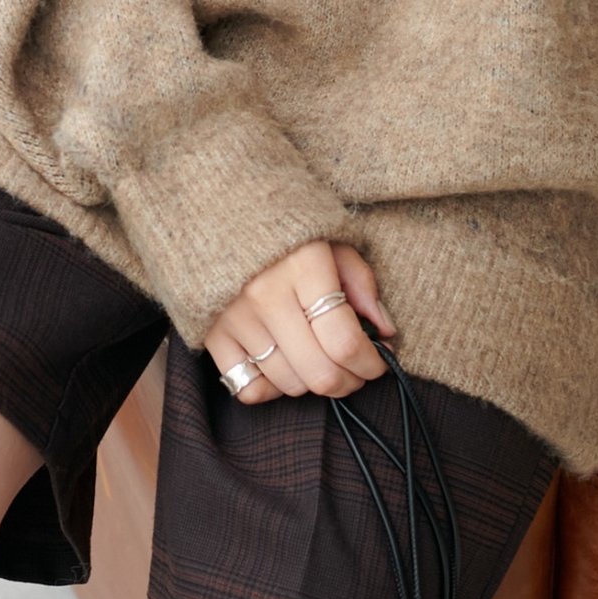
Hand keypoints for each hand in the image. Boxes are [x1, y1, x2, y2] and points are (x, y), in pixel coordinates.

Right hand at [206, 239, 396, 404]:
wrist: (221, 210)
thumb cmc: (288, 228)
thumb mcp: (333, 241)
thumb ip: (362, 285)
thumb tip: (385, 332)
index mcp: (303, 267)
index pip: (344, 341)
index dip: (370, 363)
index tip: (378, 363)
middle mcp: (266, 296)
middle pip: (319, 372)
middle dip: (349, 381)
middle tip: (356, 371)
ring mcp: (235, 319)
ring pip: (289, 384)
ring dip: (315, 384)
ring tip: (322, 362)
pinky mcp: (212, 334)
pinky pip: (247, 388)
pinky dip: (272, 388)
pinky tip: (285, 366)